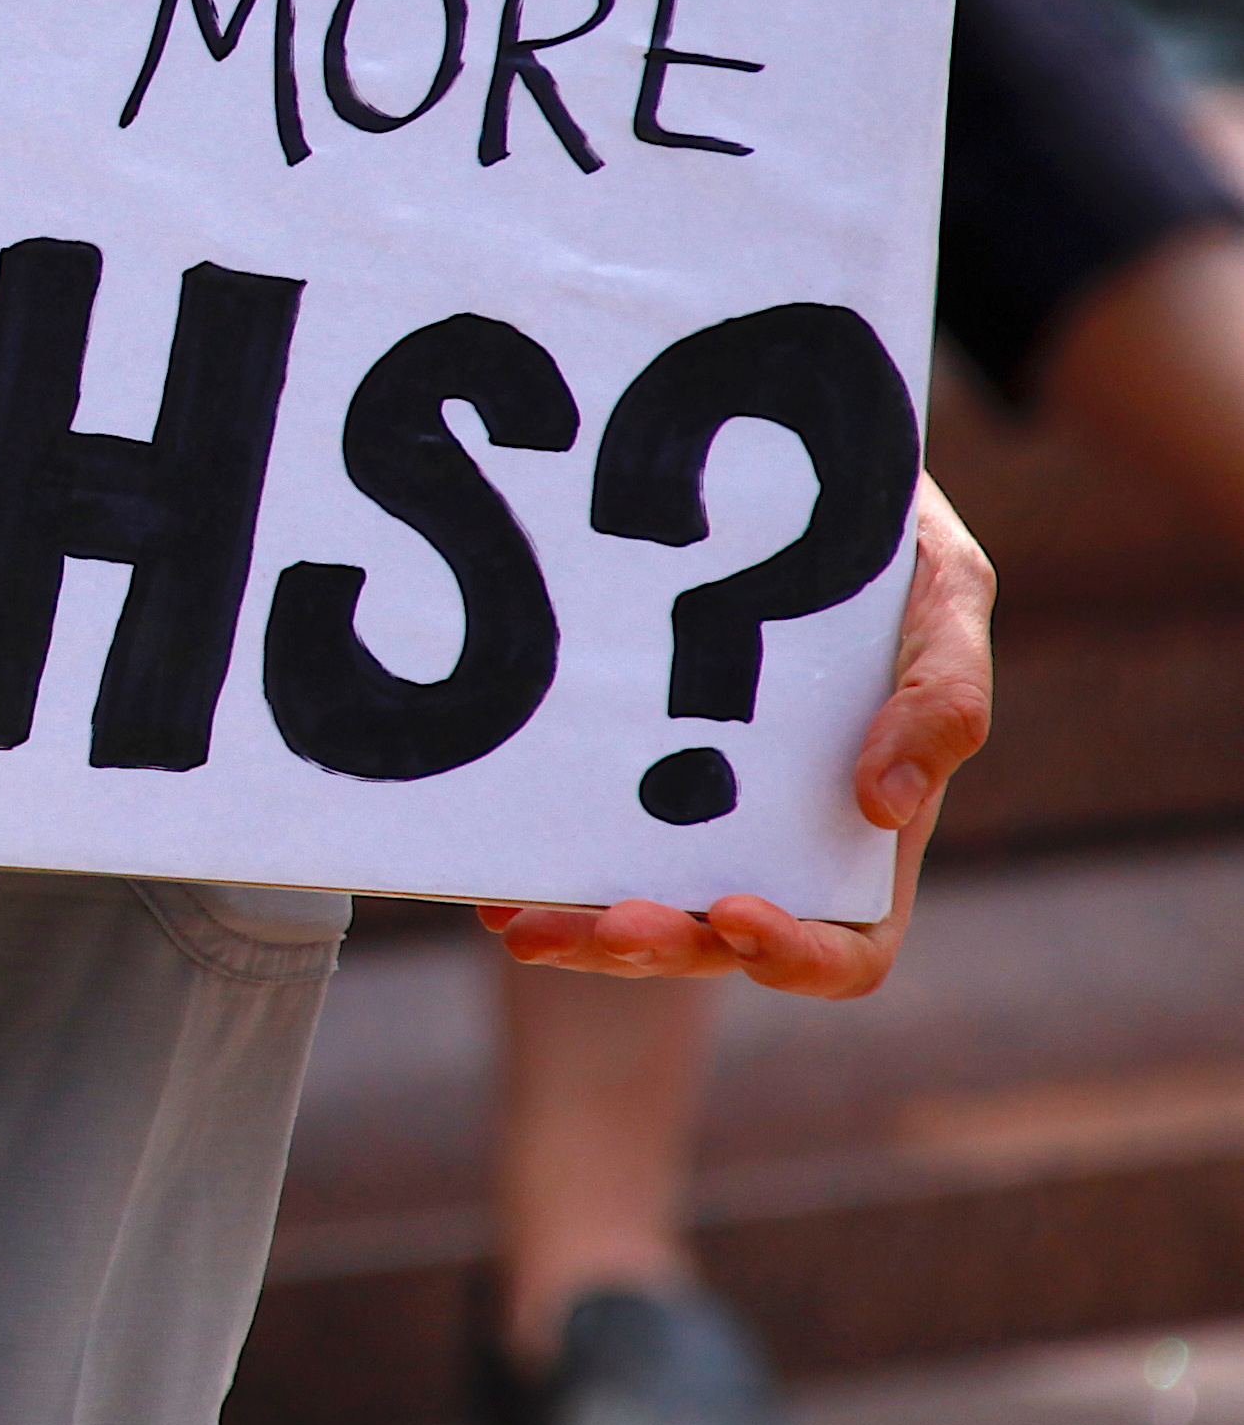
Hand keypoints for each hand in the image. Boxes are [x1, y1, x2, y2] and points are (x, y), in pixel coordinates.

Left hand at [482, 473, 993, 999]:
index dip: (794, 956)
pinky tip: (481, 871)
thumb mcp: (944, 597)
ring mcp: (685, 815)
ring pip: (631, 909)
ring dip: (579, 930)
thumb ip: (942, 696)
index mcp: (865, 837)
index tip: (732, 912)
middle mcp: (771, 845)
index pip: (846, 950)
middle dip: (654, 946)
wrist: (787, 468)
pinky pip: (571, 843)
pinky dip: (530, 868)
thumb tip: (883, 805)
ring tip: (520, 923)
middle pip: (713, 944)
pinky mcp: (614, 770)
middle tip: (592, 926)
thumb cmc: (889, 547)